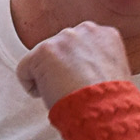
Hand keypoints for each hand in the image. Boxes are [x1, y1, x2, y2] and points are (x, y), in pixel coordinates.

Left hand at [16, 21, 131, 108]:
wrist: (105, 109)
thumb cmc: (111, 102)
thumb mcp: (114, 71)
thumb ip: (98, 61)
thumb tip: (85, 69)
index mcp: (106, 34)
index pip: (81, 44)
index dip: (77, 66)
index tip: (79, 80)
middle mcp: (85, 30)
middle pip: (60, 48)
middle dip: (61, 67)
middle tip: (70, 88)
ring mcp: (63, 39)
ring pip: (43, 58)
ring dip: (48, 75)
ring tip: (63, 93)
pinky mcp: (44, 51)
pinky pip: (24, 68)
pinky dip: (31, 86)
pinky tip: (48, 95)